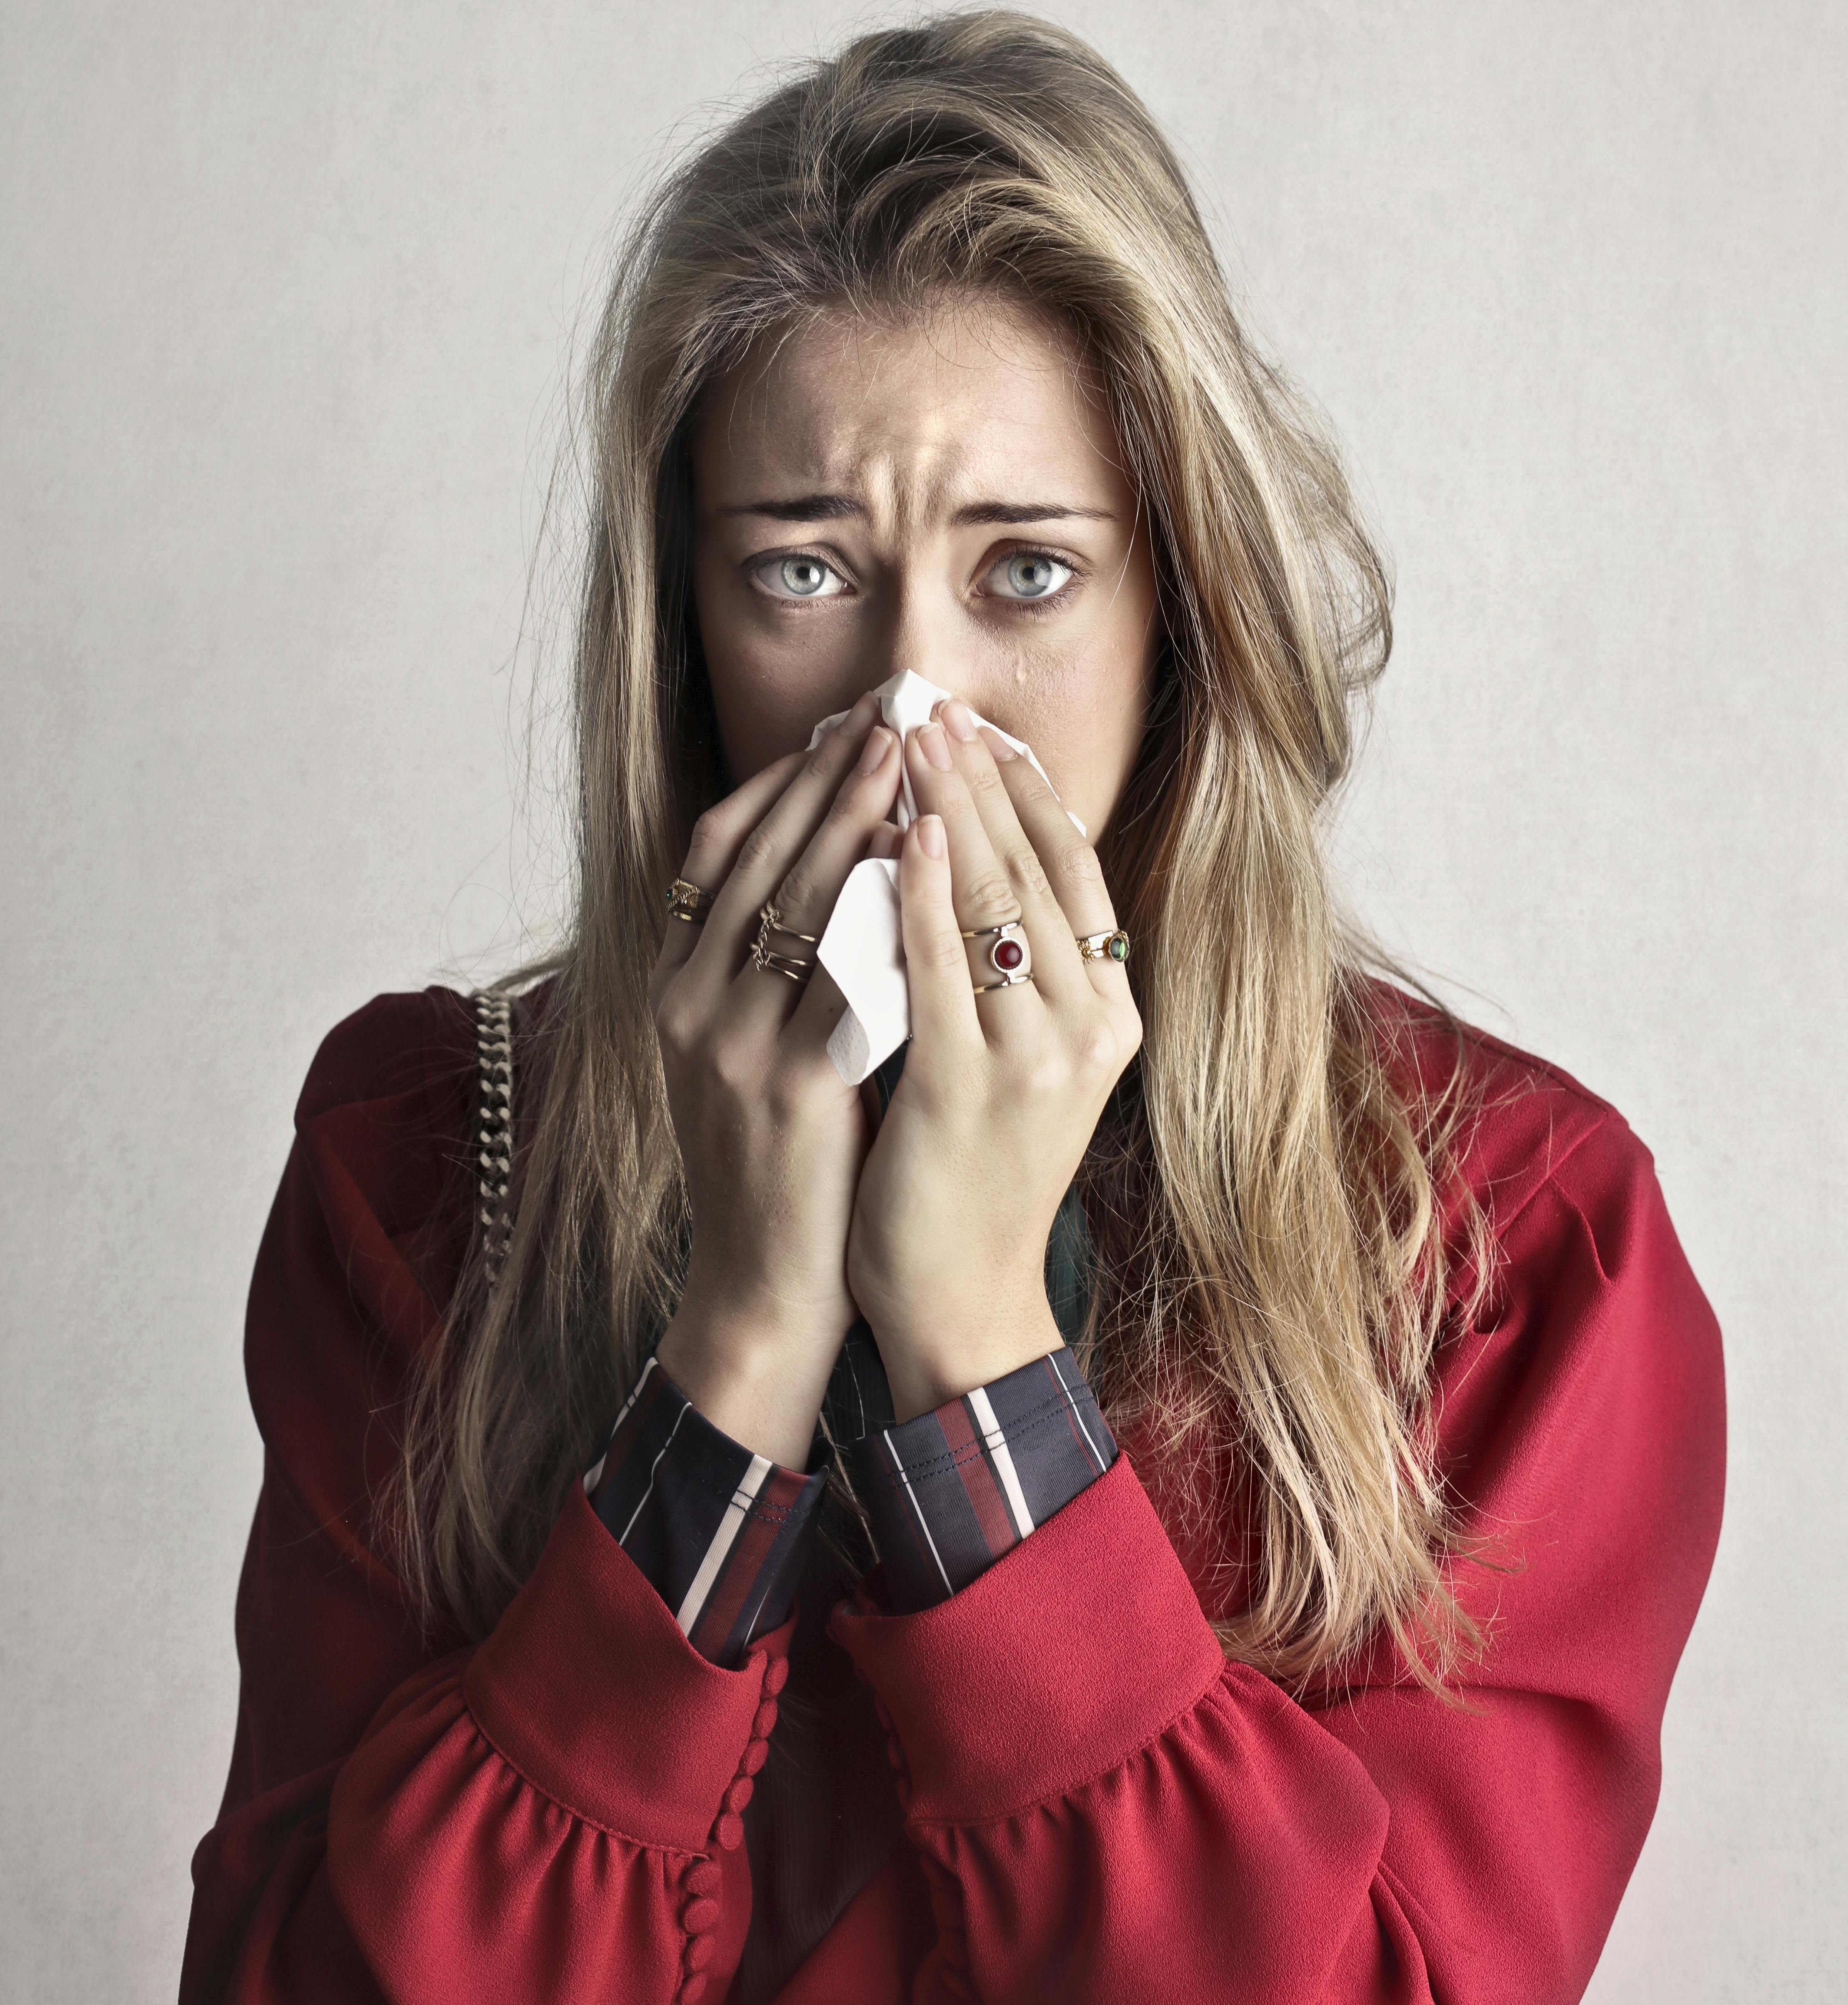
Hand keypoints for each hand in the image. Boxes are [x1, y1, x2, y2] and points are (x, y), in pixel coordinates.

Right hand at [651, 694, 902, 1469]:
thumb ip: (774, 972)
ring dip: (850, 820)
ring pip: (792, 903)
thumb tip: (836, 870)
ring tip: (906, 755)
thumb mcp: (753, 1053)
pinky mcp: (787, 1090)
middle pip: (754, 860)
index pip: (715, 854)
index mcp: (675, 992)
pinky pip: (838, 977)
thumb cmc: (781, 1169)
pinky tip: (922, 865)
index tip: (834, 727)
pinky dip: (878, 913)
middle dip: (822, 779)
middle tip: (884, 712)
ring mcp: (728, 1047)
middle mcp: (687, 1008)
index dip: (774, 784)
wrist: (765, 1291)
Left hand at [846, 698, 1142, 1420]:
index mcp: (1108, 1015)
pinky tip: (896, 837)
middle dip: (980, 778)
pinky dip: (922, 897)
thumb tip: (966, 862)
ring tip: (908, 738)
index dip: (1028, 790)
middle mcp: (1089, 1028)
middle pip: (1037, 870)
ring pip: (996, 905)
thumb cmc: (974, 1174)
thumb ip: (1007, 973)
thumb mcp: (1018, 1061)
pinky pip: (944, 972)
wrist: (962, 1301)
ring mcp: (1036, 1060)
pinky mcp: (970, 1091)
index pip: (1074, 871)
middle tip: (931, 703)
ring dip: (949, 811)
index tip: (981, 725)